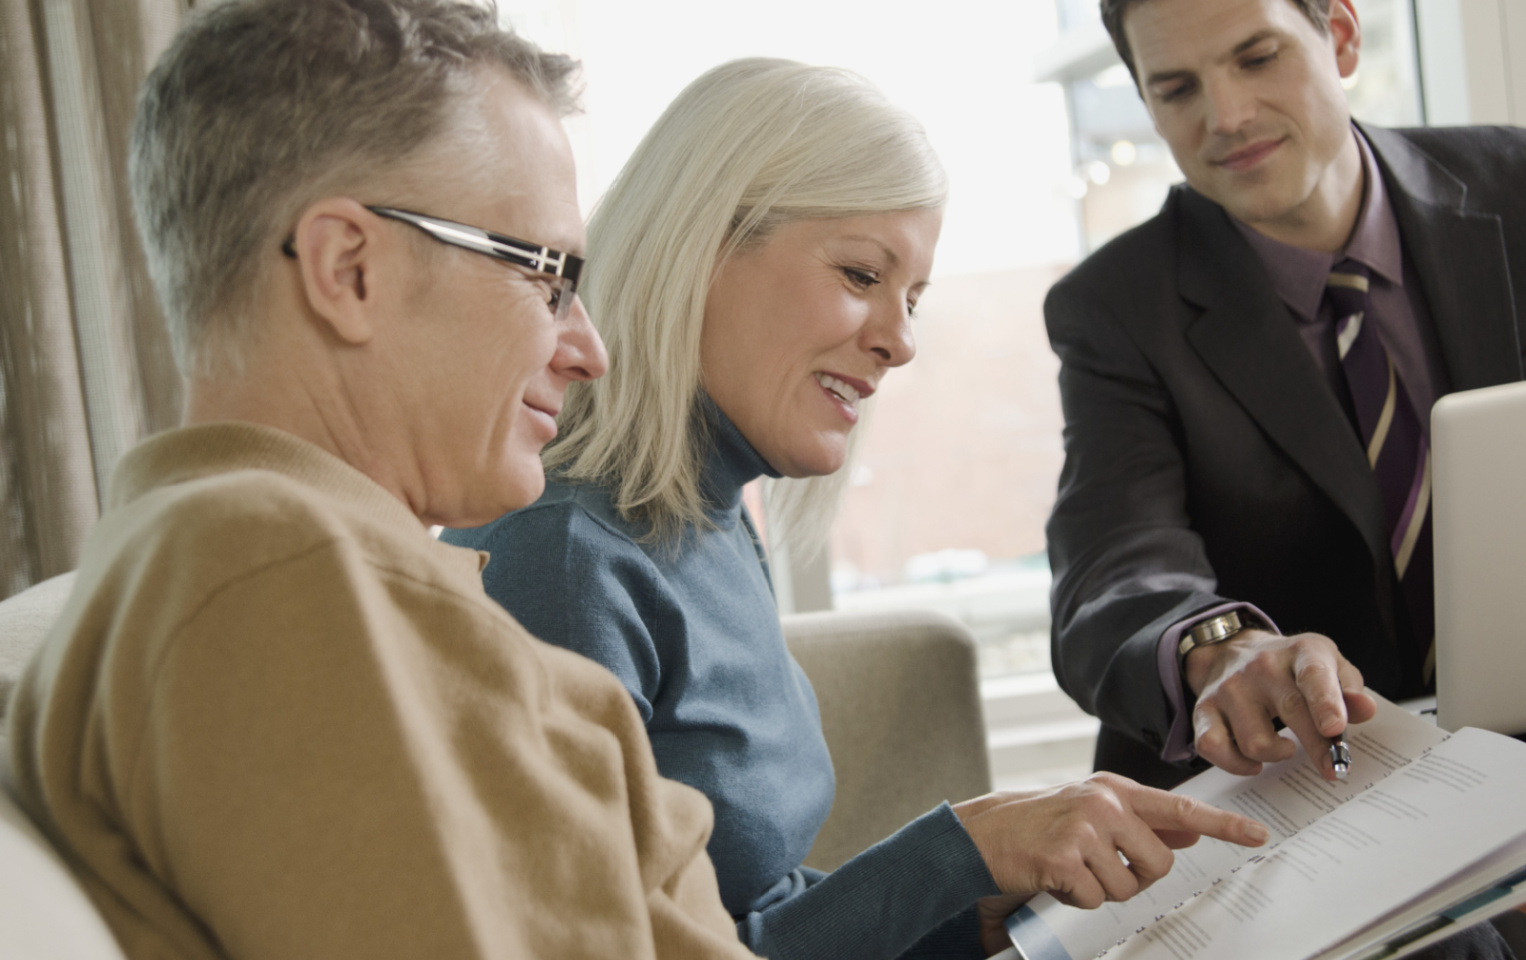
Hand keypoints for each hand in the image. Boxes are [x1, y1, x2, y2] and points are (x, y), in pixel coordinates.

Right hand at [953, 773, 1266, 922]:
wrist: (983, 834)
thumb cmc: (1041, 825)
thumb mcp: (1093, 813)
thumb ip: (1142, 821)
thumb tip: (1189, 829)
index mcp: (1114, 791)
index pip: (1180, 809)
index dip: (1223, 824)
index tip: (1258, 834)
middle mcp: (1102, 803)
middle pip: (1159, 864)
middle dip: (1135, 876)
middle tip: (1099, 867)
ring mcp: (1082, 829)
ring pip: (1127, 887)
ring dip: (1100, 889)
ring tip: (1070, 869)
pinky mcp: (1062, 857)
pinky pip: (1093, 898)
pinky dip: (1074, 899)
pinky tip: (1054, 879)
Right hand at [1185, 629, 1376, 778]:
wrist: (1232, 651)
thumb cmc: (1290, 668)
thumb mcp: (1326, 666)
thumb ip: (1348, 689)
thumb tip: (1365, 709)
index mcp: (1299, 653)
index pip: (1313, 675)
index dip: (1326, 702)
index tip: (1336, 729)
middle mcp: (1260, 667)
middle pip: (1291, 711)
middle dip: (1316, 747)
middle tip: (1334, 769)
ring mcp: (1228, 689)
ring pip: (1255, 741)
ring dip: (1276, 755)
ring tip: (1285, 748)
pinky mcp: (1204, 709)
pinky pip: (1214, 748)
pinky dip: (1236, 764)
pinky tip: (1253, 762)